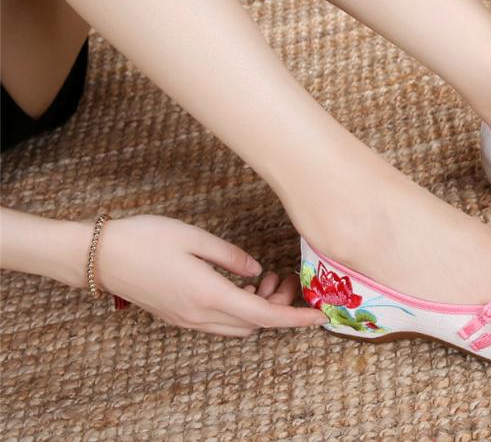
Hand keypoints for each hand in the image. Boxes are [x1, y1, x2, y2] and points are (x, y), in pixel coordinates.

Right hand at [97, 215, 325, 335]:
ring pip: (237, 327)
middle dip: (279, 308)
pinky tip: (241, 285)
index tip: (319, 316)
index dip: (295, 318)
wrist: (97, 256)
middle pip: (254, 324)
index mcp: (208, 295)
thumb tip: (257, 272)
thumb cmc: (144, 239)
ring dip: (258, 310)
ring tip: (264, 279)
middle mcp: (199, 315)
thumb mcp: (195, 238)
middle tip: (286, 278)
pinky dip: (238, 310)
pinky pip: (218, 323)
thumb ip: (232, 257)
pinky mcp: (177, 316)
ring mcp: (187, 319)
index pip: (264, 316)